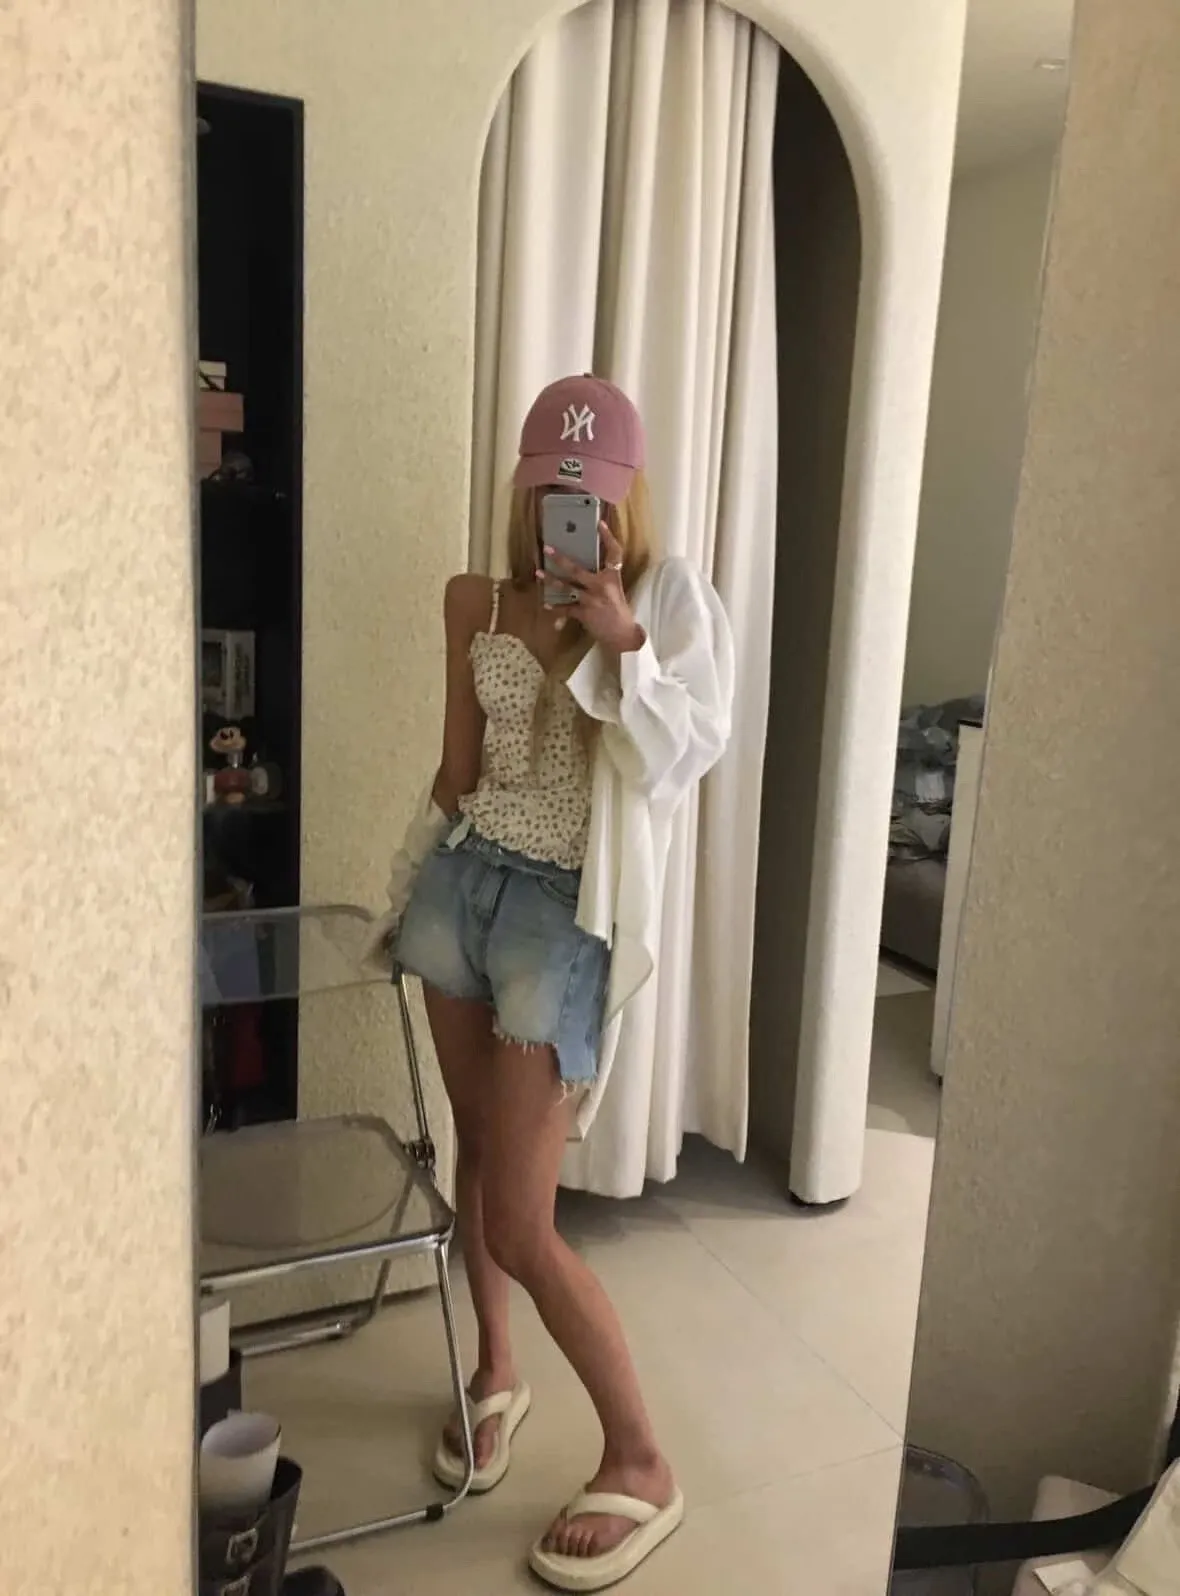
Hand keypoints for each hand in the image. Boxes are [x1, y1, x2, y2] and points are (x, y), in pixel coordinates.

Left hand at [539, 522, 645, 653]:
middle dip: (561, 559)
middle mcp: (602, 586)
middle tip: (548, 548)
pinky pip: (566, 609)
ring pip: (567, 587)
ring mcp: (592, 600)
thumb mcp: (615, 590)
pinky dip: (556, 608)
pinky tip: (546, 605)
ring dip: (551, 580)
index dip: (608, 537)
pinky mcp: (584, 614)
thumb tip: (586, 569)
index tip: (600, 524)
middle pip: (578, 569)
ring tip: (538, 573)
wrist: (623, 635)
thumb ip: (603, 578)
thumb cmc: (619, 612)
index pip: (614, 553)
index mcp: (613, 578)